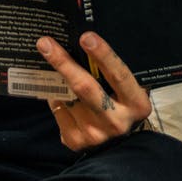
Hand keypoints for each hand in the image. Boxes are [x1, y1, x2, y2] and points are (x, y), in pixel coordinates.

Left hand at [37, 31, 151, 151]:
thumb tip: (83, 43)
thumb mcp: (128, 90)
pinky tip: (56, 89)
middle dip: (63, 62)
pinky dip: (54, 95)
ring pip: (67, 97)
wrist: (117, 143)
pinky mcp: (75, 141)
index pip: (119, 75)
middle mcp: (117, 122)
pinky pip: (57, 109)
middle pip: (85, 88)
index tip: (86, 37)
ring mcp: (95, 134)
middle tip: (45, 43)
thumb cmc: (122, 105)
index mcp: (137, 104)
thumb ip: (112, 73)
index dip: (103, 55)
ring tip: (48, 61)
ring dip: (55, 78)